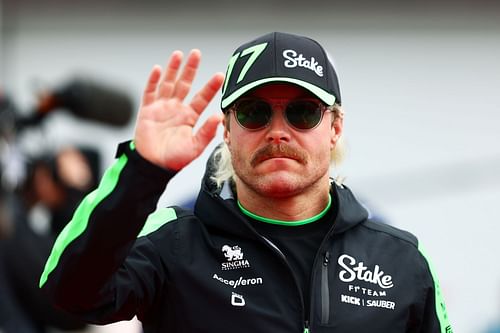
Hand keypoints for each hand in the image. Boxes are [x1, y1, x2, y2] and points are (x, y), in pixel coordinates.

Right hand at [134, 49, 224, 169]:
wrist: (153, 166)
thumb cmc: (174, 160)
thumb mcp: (195, 147)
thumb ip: (206, 132)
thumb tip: (219, 117)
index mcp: (190, 117)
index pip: (202, 97)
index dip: (211, 86)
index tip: (220, 75)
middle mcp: (177, 109)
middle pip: (185, 84)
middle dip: (191, 69)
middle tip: (196, 53)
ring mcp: (162, 108)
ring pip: (168, 83)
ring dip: (173, 69)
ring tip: (178, 54)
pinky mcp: (147, 110)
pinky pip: (150, 92)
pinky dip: (153, 80)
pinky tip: (158, 69)